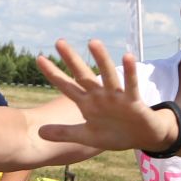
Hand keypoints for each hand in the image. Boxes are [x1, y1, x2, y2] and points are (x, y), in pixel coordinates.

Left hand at [33, 39, 172, 153]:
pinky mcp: (133, 100)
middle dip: (71, 59)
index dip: (53, 74)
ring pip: (107, 75)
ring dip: (101, 59)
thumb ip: (64, 133)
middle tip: (59, 42)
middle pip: (83, 75)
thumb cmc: (115, 133)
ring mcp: (116, 96)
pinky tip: (128, 57)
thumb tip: (38, 133)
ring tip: (93, 42)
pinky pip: (131, 85)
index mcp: (88, 102)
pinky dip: (130, 72)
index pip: (67, 85)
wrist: (141, 138)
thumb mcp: (86, 136)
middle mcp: (100, 95)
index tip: (38, 58)